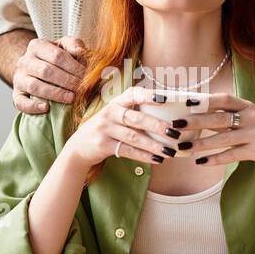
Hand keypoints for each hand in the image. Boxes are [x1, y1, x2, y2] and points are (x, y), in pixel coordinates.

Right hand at [13, 35, 88, 113]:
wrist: (35, 66)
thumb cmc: (55, 57)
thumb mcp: (64, 46)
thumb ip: (74, 45)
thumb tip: (80, 51)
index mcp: (37, 46)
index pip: (57, 56)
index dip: (74, 67)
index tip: (87, 76)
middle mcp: (25, 61)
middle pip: (46, 71)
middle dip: (67, 81)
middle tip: (82, 89)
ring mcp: (18, 78)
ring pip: (34, 86)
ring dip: (55, 93)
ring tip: (71, 98)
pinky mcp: (16, 94)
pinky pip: (20, 102)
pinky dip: (32, 106)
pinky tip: (46, 108)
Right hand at [64, 86, 209, 169]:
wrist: (79, 146)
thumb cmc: (107, 129)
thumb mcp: (116, 115)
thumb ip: (135, 113)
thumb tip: (168, 117)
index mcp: (116, 102)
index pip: (133, 94)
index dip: (148, 95)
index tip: (165, 98)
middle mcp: (110, 113)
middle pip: (136, 118)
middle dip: (157, 125)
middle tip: (175, 131)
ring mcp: (105, 129)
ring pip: (133, 137)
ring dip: (154, 145)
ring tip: (170, 151)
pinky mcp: (103, 145)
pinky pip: (127, 151)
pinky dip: (144, 156)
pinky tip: (158, 159)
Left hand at [174, 95, 254, 177]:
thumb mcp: (252, 120)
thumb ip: (231, 116)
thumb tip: (200, 116)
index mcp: (249, 106)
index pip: (224, 99)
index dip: (205, 100)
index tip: (186, 102)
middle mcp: (253, 117)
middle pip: (219, 118)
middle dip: (196, 121)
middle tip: (176, 125)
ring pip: (222, 138)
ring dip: (200, 144)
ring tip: (183, 147)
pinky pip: (232, 154)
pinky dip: (215, 159)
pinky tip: (201, 162)